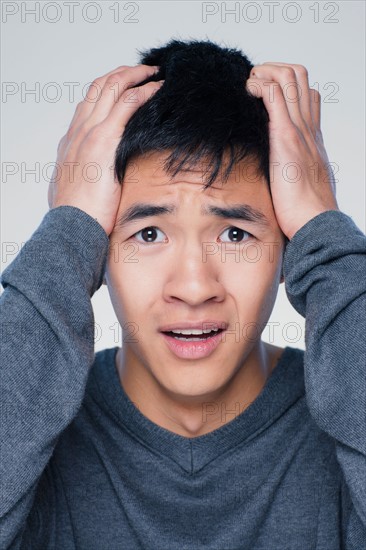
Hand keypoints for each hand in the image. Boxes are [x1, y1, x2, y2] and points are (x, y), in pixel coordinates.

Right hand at [48, 64, 162, 235]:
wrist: (72, 226)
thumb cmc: (77, 216)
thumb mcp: (77, 190)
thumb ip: (86, 177)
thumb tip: (96, 180)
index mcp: (72, 141)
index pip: (89, 103)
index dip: (109, 89)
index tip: (127, 86)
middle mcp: (78, 131)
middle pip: (99, 87)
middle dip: (124, 73)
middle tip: (145, 72)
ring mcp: (89, 133)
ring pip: (111, 87)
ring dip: (135, 75)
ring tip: (154, 74)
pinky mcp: (104, 141)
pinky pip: (126, 105)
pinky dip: (143, 92)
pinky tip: (157, 89)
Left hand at [246, 62, 338, 239]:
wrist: (315, 221)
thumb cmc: (305, 211)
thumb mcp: (300, 183)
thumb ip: (290, 170)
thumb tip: (277, 176)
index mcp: (311, 138)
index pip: (306, 95)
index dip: (285, 85)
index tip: (263, 93)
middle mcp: (308, 128)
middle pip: (300, 77)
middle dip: (273, 69)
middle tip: (253, 84)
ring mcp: (299, 130)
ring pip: (289, 77)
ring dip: (264, 72)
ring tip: (249, 87)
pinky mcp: (286, 137)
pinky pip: (275, 95)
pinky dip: (259, 85)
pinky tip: (247, 94)